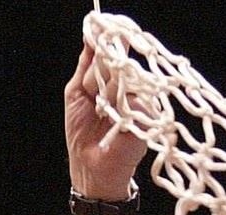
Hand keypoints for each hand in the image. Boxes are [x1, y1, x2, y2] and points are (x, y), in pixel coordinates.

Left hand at [64, 35, 146, 199]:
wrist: (92, 167)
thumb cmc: (82, 134)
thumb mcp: (77, 94)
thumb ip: (86, 66)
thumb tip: (91, 36)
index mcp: (111, 81)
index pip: (109, 55)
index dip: (103, 48)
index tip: (97, 39)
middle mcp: (128, 87)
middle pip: (117, 64)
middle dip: (101, 74)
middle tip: (93, 97)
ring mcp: (140, 100)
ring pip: (127, 80)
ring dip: (108, 93)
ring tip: (100, 114)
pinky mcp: (148, 115)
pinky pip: (136, 99)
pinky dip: (119, 108)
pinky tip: (112, 121)